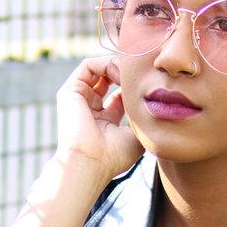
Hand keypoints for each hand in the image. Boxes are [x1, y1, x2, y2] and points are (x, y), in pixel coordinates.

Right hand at [54, 56, 143, 181]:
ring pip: (99, 69)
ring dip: (117, 66)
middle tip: (141, 74)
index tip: (149, 84)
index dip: (135, 86)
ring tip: (129, 74)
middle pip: (109, 79)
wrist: (91, 162)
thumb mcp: (137, 135)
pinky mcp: (69, 91)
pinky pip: (87, 66)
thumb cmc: (115, 155)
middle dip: (127, 72)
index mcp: (105, 121)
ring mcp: (79, 100)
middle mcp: (90, 109)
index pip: (120, 95)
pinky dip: (105, 64)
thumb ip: (144, 116)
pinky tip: (118, 74)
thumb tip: (156, 100)